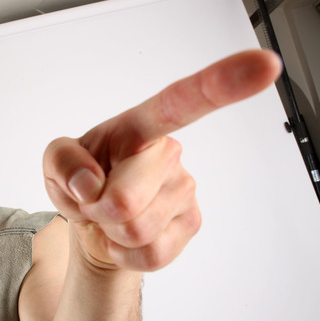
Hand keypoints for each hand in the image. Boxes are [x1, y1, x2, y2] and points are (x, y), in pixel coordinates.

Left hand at [43, 49, 281, 271]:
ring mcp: (186, 189)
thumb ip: (62, 161)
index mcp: (141, 127)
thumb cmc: (82, 182)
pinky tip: (124, 236)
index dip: (220, 85)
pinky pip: (149, 255)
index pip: (181, 103)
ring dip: (109, 231)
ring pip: (135, 232)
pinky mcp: (191, 223)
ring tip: (110, 215)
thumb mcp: (55, 163)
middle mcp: (170, 153)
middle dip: (95, 211)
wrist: (95, 222)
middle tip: (95, 200)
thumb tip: (89, 183)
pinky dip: (124, 253)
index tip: (263, 65)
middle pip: (124, 202)